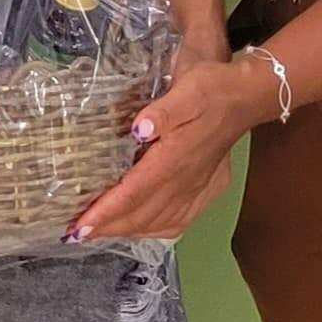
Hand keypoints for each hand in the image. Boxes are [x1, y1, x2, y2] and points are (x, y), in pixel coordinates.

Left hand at [69, 54, 272, 244]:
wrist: (246, 95)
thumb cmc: (210, 87)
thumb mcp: (187, 89)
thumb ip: (165, 111)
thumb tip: (140, 130)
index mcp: (177, 157)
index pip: (136, 192)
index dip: (107, 212)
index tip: (81, 227)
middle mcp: (188, 179)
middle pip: (144, 214)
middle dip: (109, 227)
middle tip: (75, 233)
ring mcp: (200, 188)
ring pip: (162, 222)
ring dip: (129, 231)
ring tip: (99, 232)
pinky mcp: (208, 189)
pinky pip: (181, 221)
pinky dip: (156, 229)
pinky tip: (141, 228)